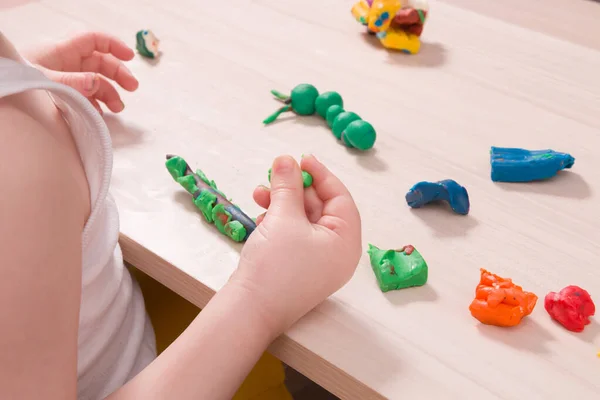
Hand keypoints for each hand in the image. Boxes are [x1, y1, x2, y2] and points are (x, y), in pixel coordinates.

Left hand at [25, 32, 138, 114]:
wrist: (2, 97)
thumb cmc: (19, 82)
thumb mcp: (47, 81)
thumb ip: (73, 82)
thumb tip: (98, 82)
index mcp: (62, 51)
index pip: (94, 41)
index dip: (114, 45)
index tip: (130, 56)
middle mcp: (66, 63)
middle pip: (100, 62)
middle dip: (118, 74)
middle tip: (132, 87)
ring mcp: (66, 79)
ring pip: (95, 81)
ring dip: (110, 93)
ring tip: (118, 108)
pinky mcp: (63, 94)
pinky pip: (86, 97)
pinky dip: (96, 105)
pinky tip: (100, 114)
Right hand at [231, 155, 361, 334]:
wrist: (249, 311)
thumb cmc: (274, 266)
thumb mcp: (283, 218)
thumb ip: (287, 185)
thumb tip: (286, 160)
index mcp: (346, 243)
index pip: (340, 198)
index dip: (321, 174)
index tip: (301, 158)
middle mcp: (336, 253)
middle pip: (321, 207)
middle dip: (295, 189)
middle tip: (275, 173)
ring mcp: (317, 263)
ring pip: (303, 220)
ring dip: (282, 203)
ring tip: (259, 194)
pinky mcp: (298, 268)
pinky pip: (293, 235)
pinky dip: (278, 221)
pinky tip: (260, 215)